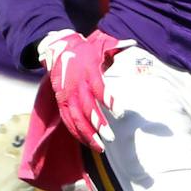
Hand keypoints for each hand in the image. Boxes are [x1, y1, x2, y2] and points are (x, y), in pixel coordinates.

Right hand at [39, 27, 135, 153]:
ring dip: (87, 134)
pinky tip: (86, 142)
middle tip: (110, 137)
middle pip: (86, 107)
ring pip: (76, 118)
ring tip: (100, 147)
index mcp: (88, 71)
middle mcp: (76, 85)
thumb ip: (115, 46)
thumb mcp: (100, 45)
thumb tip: (132, 42)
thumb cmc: (84, 50)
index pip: (98, 88)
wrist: (58, 48)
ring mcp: (66, 95)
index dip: (109, 100)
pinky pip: (67, 120)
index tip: (120, 114)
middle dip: (98, 124)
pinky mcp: (61, 101)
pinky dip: (76, 132)